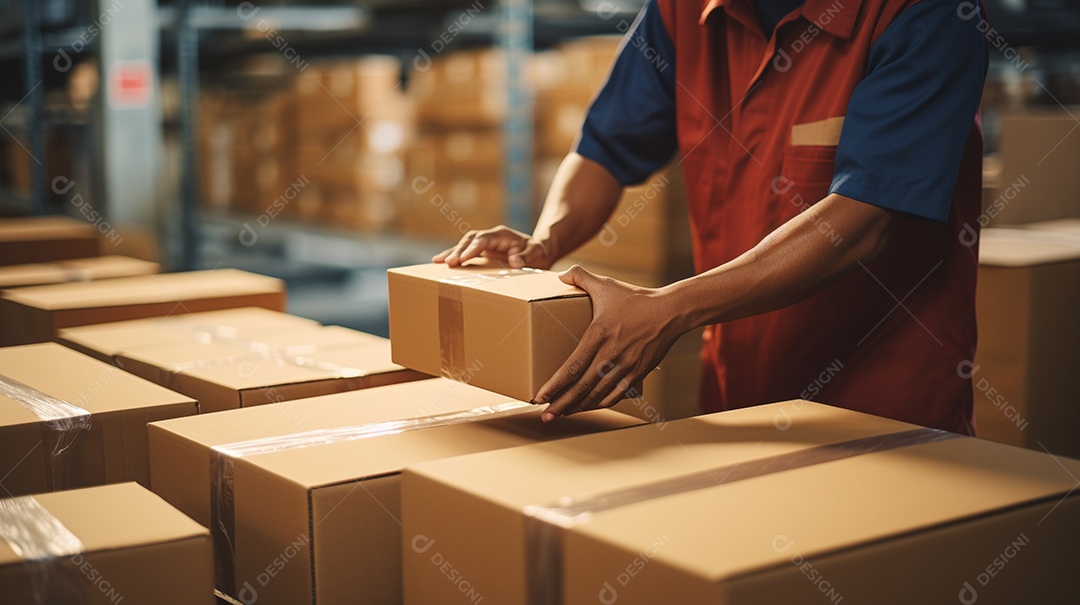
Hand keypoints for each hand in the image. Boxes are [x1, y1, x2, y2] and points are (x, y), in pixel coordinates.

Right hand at [432, 226, 553, 268]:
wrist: (539, 251)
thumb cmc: (538, 253)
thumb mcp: (538, 254)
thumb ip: (527, 256)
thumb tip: (514, 260)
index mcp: (502, 235)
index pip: (483, 239)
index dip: (472, 249)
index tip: (463, 259)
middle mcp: (490, 236)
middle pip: (470, 239)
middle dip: (458, 250)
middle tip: (448, 263)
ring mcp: (485, 243)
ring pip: (464, 244)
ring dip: (451, 253)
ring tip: (437, 262)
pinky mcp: (482, 251)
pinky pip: (465, 252)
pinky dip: (454, 256)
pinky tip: (440, 263)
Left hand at [534, 266, 680, 421]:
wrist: (671, 311)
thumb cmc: (636, 298)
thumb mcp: (606, 284)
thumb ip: (581, 276)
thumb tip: (561, 274)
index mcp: (598, 335)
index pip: (571, 367)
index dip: (554, 385)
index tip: (540, 396)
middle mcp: (610, 355)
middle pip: (581, 388)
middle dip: (561, 404)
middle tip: (545, 415)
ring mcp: (625, 366)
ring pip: (597, 395)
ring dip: (578, 407)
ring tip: (561, 414)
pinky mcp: (638, 373)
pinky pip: (616, 394)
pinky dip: (600, 403)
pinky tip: (588, 406)